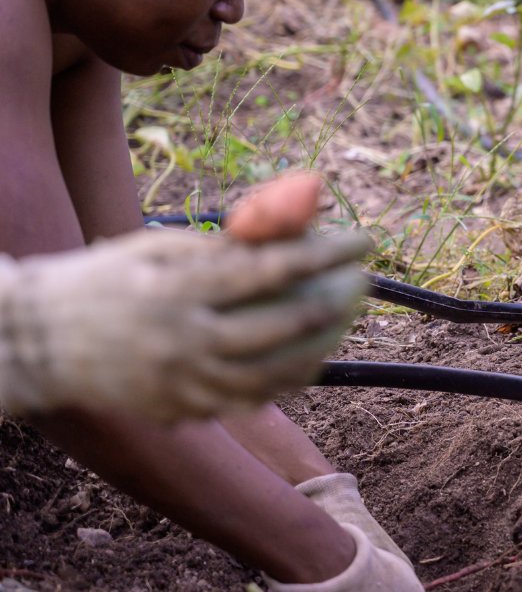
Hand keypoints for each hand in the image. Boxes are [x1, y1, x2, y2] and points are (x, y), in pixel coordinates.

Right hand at [0, 175, 367, 420]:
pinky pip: (243, 402)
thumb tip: (291, 229)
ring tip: (343, 325)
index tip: (362, 240)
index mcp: (179, 288)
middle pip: (278, 329)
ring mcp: (179, 383)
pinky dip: (281, 383)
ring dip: (317, 350)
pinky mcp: (175, 410)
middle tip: (360, 286)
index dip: (326, 254)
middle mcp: (183, 340)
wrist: (39, 339)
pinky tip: (305, 360)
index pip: (271, 270)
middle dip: (333, 307)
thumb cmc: (108, 276)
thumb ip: (223, 244)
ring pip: (270, 376)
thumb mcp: (158, 245)